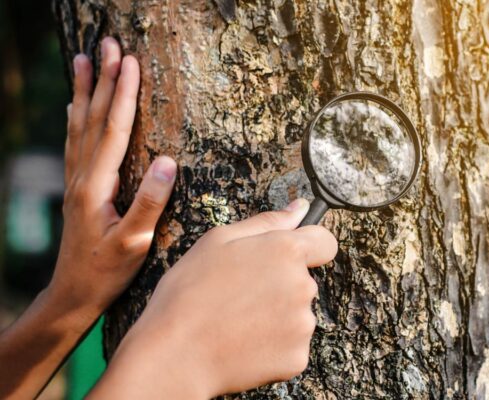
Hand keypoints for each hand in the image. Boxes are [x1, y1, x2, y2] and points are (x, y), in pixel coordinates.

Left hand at [0, 37, 175, 399]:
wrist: (73, 293)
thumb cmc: (108, 272)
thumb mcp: (135, 243)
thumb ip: (149, 202)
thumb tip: (167, 160)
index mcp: (98, 187)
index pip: (114, 130)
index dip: (123, 95)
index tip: (129, 62)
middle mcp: (82, 177)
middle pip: (93, 118)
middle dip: (103, 79)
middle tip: (108, 44)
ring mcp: (76, 181)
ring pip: (79, 125)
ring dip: (84, 90)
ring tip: (84, 59)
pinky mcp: (77, 188)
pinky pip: (74, 142)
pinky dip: (75, 117)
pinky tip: (74, 105)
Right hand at [88, 199, 337, 398]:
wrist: (174, 356)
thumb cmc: (188, 294)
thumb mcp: (218, 241)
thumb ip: (267, 222)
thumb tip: (300, 207)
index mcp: (287, 251)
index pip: (325, 242)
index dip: (309, 247)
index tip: (288, 258)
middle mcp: (303, 286)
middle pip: (304, 281)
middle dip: (280, 285)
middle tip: (239, 296)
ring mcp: (303, 324)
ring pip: (297, 314)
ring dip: (276, 316)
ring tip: (236, 321)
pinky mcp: (297, 357)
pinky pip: (291, 345)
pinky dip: (273, 346)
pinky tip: (243, 343)